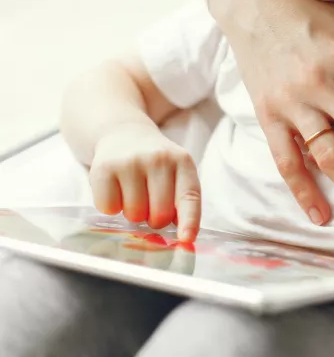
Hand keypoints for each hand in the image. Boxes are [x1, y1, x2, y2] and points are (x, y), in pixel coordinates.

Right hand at [89, 124, 200, 241]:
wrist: (123, 134)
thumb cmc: (155, 164)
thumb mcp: (176, 173)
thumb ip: (182, 200)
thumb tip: (182, 235)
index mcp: (183, 162)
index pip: (189, 196)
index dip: (189, 221)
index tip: (186, 239)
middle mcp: (159, 158)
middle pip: (160, 213)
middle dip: (155, 219)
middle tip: (150, 206)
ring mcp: (131, 162)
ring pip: (134, 214)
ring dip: (133, 213)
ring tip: (133, 193)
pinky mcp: (104, 168)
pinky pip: (109, 208)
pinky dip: (111, 207)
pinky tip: (116, 189)